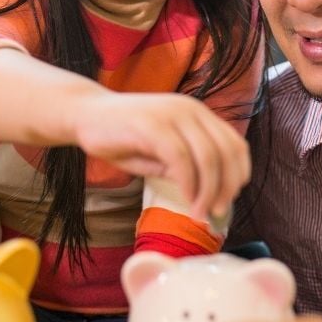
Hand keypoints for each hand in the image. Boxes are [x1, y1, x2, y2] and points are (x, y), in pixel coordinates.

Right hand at [71, 91, 249, 218]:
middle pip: (227, 152)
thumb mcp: (159, 152)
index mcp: (197, 113)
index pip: (235, 144)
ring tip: (200, 213)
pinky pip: (181, 159)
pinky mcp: (152, 124)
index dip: (238, 175)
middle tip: (217, 212)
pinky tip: (185, 199)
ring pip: (209, 156)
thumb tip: (210, 193)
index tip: (227, 199)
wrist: (83, 114)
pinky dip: (188, 184)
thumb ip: (184, 166)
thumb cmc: (120, 136)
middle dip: (226, 188)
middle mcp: (190, 109)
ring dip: (209, 191)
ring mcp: (172, 114)